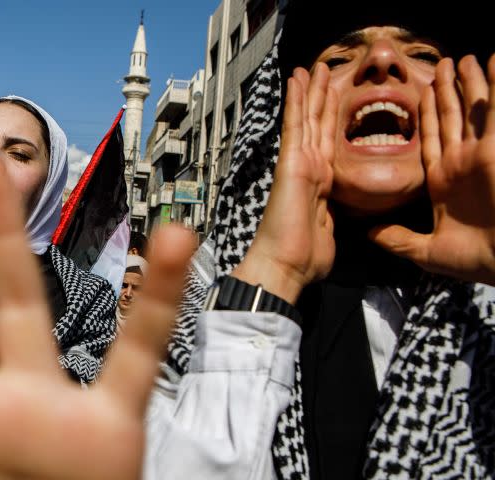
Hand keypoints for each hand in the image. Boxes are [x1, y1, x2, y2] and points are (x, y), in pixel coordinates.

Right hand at [234, 64, 337, 302]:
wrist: (286, 267)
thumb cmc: (306, 258)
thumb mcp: (332, 231)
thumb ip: (334, 215)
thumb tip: (338, 215)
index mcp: (320, 184)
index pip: (326, 144)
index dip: (330, 119)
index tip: (334, 98)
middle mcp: (308, 170)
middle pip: (317, 126)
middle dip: (321, 97)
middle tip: (324, 70)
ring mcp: (298, 165)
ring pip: (307, 119)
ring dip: (310, 91)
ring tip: (312, 66)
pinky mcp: (291, 164)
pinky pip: (295, 126)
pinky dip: (296, 101)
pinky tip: (297, 80)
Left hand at [370, 55, 494, 284]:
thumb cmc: (475, 260)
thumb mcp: (426, 250)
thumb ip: (397, 238)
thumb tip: (368, 233)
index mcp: (444, 179)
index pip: (432, 137)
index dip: (428, 114)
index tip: (423, 92)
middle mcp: (464, 162)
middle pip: (454, 117)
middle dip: (449, 91)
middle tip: (444, 63)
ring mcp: (483, 154)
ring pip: (474, 110)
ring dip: (471, 83)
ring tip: (466, 57)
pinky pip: (494, 114)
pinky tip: (493, 63)